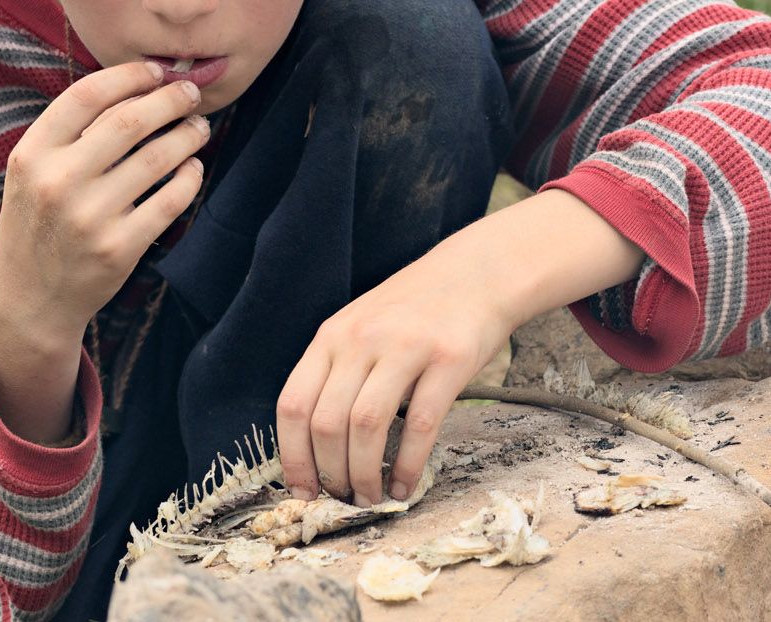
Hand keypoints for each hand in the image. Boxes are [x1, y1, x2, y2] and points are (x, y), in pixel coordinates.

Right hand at [0, 60, 207, 440]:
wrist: (28, 301)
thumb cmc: (38, 223)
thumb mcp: (33, 172)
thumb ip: (71, 132)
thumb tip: (137, 84)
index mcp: (32, 154)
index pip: (87, 95)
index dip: (130, 75)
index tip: (156, 70)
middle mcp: (58, 182)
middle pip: (130, 120)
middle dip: (170, 99)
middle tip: (190, 94)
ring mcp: (89, 217)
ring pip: (157, 158)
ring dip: (187, 135)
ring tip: (197, 128)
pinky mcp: (118, 248)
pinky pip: (170, 200)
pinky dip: (190, 178)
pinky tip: (194, 168)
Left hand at [274, 237, 513, 507]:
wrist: (477, 272)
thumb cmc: (416, 309)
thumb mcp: (362, 326)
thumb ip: (338, 370)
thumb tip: (316, 446)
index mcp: (332, 335)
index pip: (293, 404)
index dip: (292, 457)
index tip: (302, 490)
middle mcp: (361, 339)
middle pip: (327, 423)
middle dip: (331, 475)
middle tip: (344, 499)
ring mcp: (405, 346)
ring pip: (366, 426)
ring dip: (365, 475)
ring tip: (372, 497)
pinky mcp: (448, 359)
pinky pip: (420, 424)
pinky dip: (410, 465)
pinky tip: (406, 484)